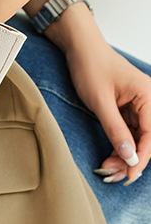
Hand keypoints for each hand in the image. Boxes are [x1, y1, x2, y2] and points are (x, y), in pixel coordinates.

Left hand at [64, 35, 150, 183]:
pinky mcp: (127, 109)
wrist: (80, 48)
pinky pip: (128, 133)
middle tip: (112, 175)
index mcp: (148, 96)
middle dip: (131, 159)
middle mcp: (147, 101)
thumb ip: (116, 130)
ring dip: (124, 155)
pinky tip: (109, 157)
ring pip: (137, 139)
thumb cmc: (91, 66)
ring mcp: (138, 105)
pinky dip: (119, 145)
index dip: (141, 157)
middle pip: (146, 139)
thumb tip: (130, 156)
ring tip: (106, 169)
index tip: (129, 174)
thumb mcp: (100, 102)